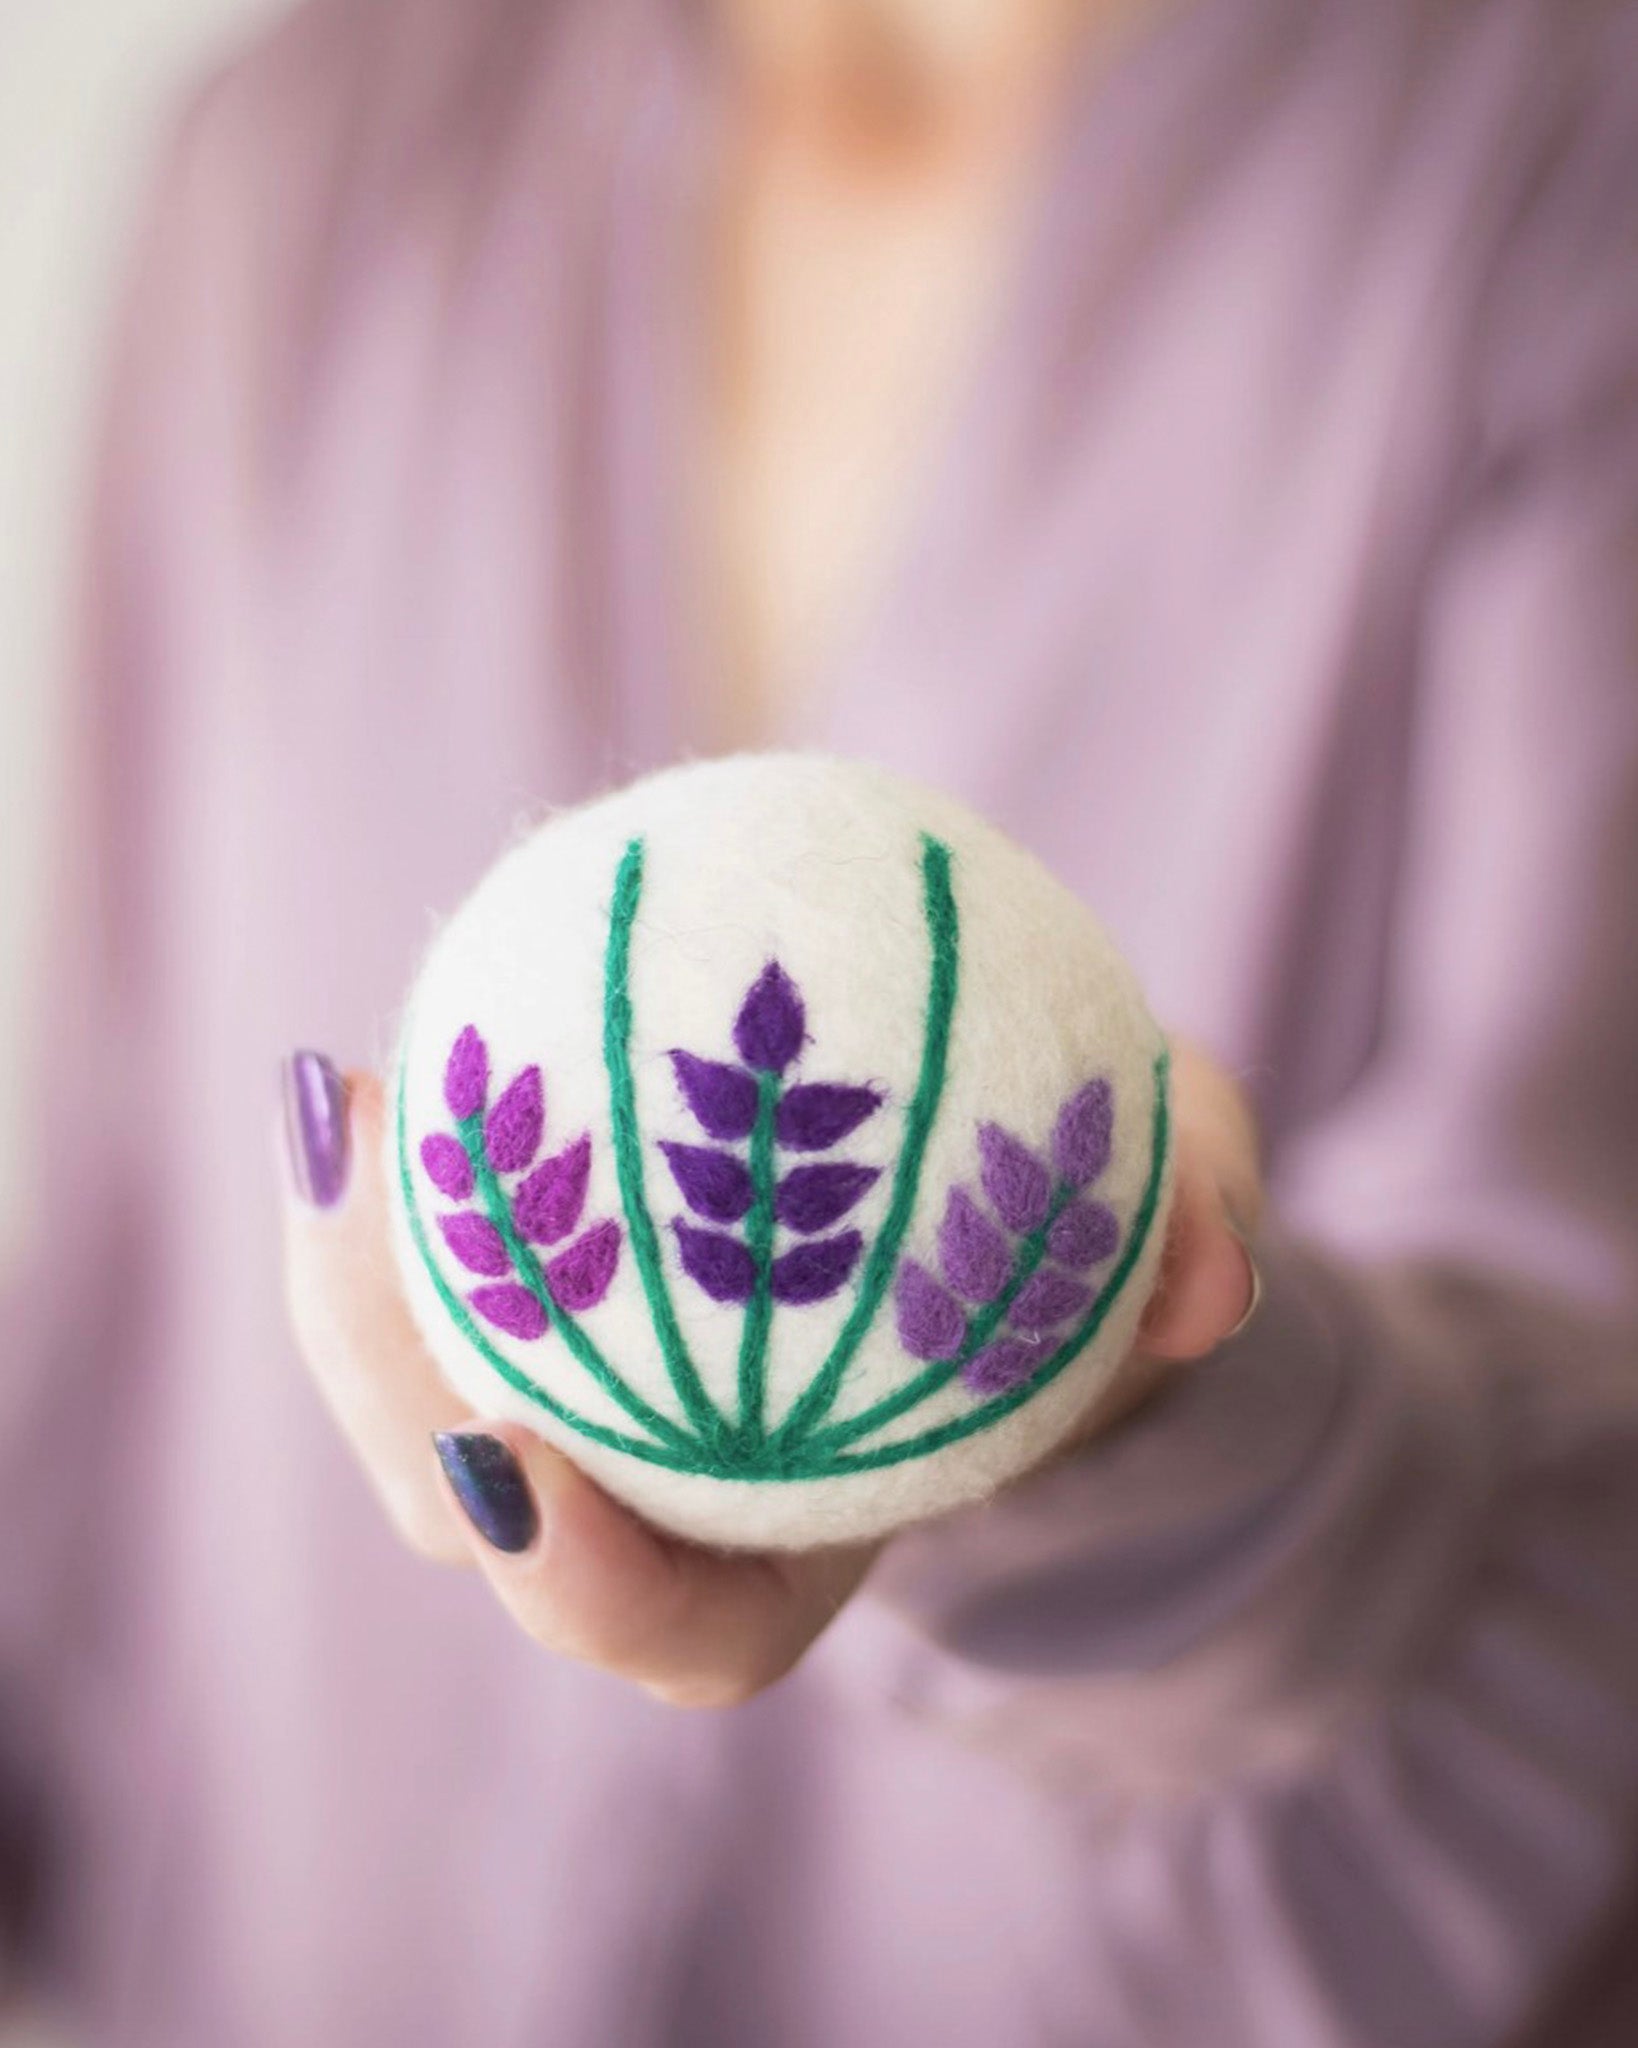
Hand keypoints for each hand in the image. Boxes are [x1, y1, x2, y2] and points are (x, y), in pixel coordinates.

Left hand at [278, 1039, 1259, 1706]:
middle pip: (494, 1515)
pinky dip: (420, 1169)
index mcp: (805, 1544)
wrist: (1004, 1221)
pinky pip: (463, 1251)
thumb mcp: (1173, 1222)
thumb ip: (1200, 1240)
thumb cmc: (1083, 1250)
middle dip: (398, 1394)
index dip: (589, 1579)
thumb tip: (1205, 1274)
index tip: (511, 1462)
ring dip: (359, 1271)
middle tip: (372, 1203)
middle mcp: (674, 1495)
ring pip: (436, 1382)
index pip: (684, 1625)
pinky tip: (398, 1042)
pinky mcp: (555, 1287)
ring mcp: (600, 1395)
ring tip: (344, 1100)